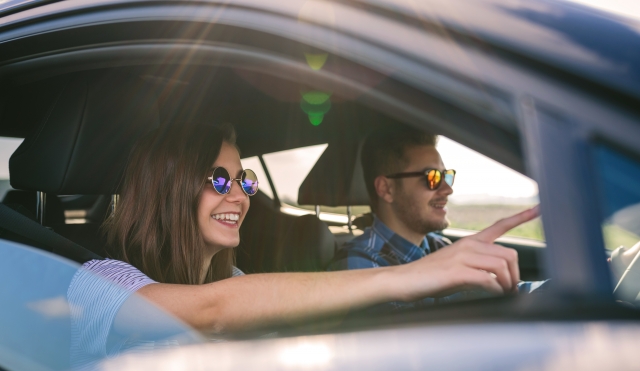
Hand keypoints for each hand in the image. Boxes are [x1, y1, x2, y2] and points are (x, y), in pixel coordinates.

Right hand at [395, 206, 538, 300]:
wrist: (405, 279)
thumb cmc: (431, 276)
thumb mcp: (458, 266)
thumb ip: (478, 266)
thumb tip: (500, 279)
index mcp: (470, 242)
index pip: (499, 226)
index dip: (521, 217)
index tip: (539, 208)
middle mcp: (469, 245)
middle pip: (509, 254)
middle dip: (515, 275)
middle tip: (510, 289)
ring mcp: (463, 257)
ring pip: (502, 267)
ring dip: (507, 285)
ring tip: (502, 294)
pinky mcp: (458, 272)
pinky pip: (489, 280)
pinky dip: (496, 290)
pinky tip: (492, 294)